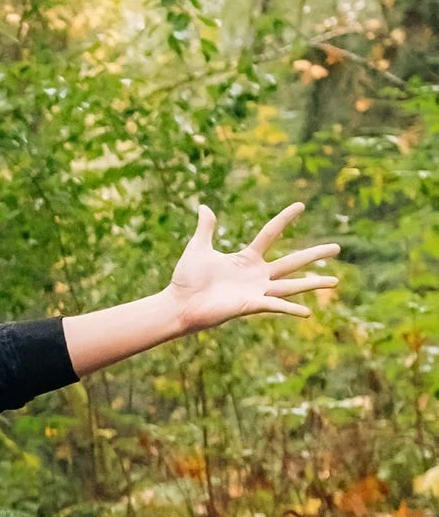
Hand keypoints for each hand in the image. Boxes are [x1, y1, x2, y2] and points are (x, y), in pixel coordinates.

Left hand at [165, 201, 337, 330]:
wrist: (178, 304)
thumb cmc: (187, 279)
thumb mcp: (198, 248)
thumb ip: (205, 229)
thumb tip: (204, 207)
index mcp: (247, 258)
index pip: (271, 233)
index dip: (285, 218)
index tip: (301, 205)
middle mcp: (257, 275)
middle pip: (292, 261)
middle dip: (315, 254)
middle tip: (338, 247)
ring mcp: (256, 291)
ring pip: (292, 285)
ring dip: (314, 283)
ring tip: (336, 281)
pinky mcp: (250, 306)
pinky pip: (275, 307)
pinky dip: (290, 309)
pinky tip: (308, 312)